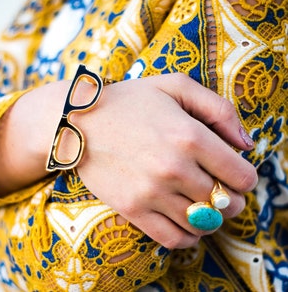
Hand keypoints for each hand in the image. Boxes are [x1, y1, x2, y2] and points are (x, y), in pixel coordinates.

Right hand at [73, 73, 257, 248]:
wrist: (79, 121)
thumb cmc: (130, 101)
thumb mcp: (176, 86)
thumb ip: (219, 109)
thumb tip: (246, 145)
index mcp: (189, 136)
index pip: (241, 176)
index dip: (246, 177)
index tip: (236, 173)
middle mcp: (173, 169)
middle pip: (225, 203)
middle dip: (230, 197)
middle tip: (220, 188)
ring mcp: (151, 193)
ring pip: (202, 224)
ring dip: (211, 217)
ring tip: (202, 203)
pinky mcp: (132, 209)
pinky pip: (173, 238)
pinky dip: (188, 236)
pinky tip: (186, 222)